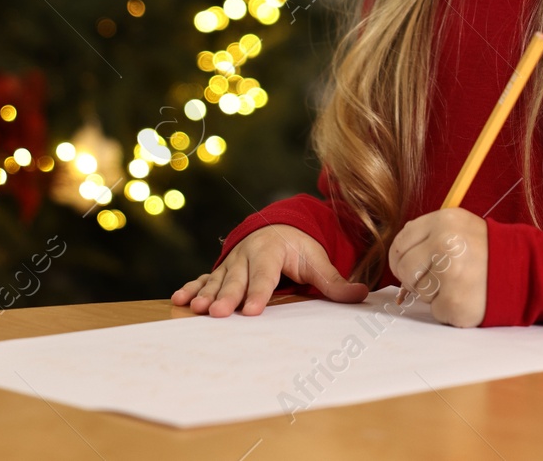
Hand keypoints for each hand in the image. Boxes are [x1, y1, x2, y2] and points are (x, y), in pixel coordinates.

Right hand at [170, 224, 368, 316]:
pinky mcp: (221, 270)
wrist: (277, 227)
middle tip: (218, 314)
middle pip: (237, 279)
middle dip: (227, 296)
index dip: (259, 293)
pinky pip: (204, 279)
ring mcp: (231, 263)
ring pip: (217, 280)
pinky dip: (191, 288)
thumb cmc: (298, 248)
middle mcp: (248, 255)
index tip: (252, 311)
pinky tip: (180, 300)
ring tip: (196, 309)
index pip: (266, 275)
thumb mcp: (317, 261)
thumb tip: (362, 294)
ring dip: (206, 294)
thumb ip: (335, 282)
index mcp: (272, 251)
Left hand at [389, 207, 487, 327]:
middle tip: (436, 278)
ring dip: (434, 293)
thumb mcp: (459, 226)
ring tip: (458, 284)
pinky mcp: (456, 303)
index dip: (400, 257)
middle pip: (405, 268)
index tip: (410, 265)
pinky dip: (448, 308)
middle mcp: (445, 245)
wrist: (525, 271)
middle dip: (415, 277)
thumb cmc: (487, 250)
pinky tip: (466, 297)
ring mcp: (451, 276)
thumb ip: (427, 234)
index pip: (401, 242)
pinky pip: (435, 310)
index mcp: (444, 222)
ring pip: (419, 291)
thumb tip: (398, 254)